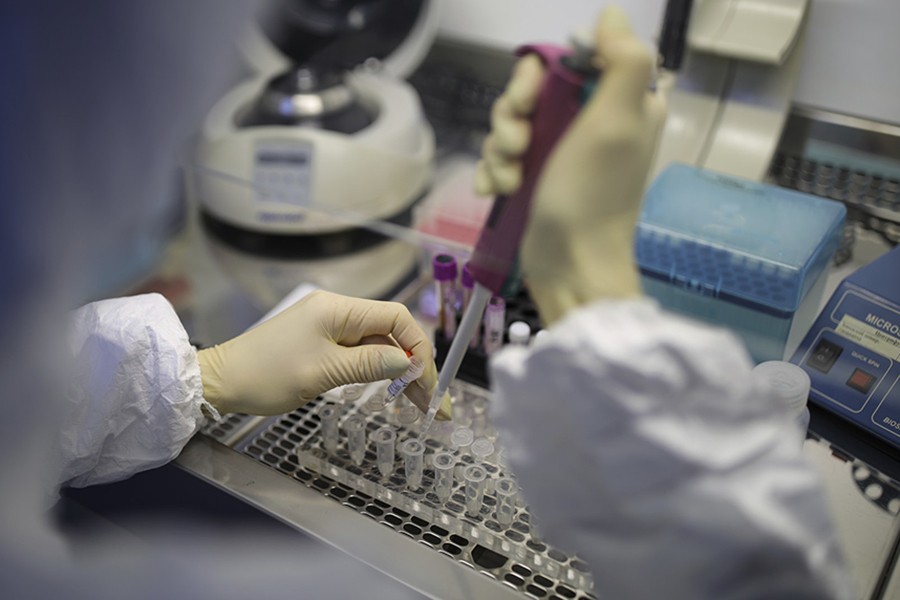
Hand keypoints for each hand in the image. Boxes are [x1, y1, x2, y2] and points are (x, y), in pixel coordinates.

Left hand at [197, 290, 449, 417]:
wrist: (220, 382)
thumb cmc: (265, 375)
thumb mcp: (321, 373)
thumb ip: (368, 365)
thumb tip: (408, 364)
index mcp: (337, 309)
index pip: (395, 318)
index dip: (418, 347)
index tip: (428, 380)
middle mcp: (337, 312)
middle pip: (391, 334)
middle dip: (416, 366)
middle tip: (435, 403)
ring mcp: (330, 328)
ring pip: (379, 348)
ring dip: (402, 374)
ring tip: (422, 406)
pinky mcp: (323, 344)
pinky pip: (361, 355)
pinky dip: (380, 374)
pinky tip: (396, 393)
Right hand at [478, 6, 665, 324]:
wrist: (571, 266)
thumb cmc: (593, 195)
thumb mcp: (616, 122)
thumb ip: (622, 60)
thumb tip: (612, 14)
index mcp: (620, 102)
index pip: (570, 59)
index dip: (539, 73)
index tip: (528, 97)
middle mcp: (591, 123)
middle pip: (531, 91)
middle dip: (512, 116)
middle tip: (517, 145)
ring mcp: (560, 153)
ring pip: (511, 125)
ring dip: (500, 150)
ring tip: (509, 178)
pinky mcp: (536, 180)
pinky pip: (502, 158)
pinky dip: (493, 172)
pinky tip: (493, 192)